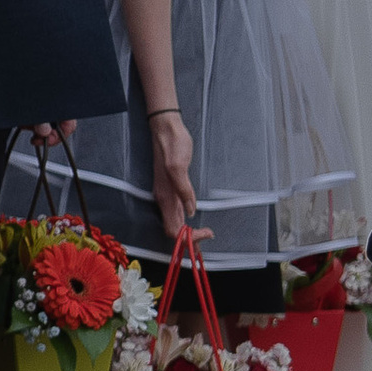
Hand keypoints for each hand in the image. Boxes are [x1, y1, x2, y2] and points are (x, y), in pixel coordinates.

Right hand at [149, 110, 197, 240]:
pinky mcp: (172, 189)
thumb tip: (191, 210)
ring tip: (203, 236)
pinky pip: (177, 213)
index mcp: (165, 197)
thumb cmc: (172, 144)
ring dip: (188, 234)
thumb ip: (184, 189)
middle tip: (207, 240)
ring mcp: (168, 195)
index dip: (188, 238)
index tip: (205, 233)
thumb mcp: (178, 165)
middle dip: (189, 240)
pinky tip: (194, 221)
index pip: (173, 230)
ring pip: (175, 223)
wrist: (166, 130)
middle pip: (173, 230)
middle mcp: (164, 199)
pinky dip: (186, 223)